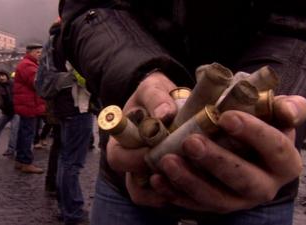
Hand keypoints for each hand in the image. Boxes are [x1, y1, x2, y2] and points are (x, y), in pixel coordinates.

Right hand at [107, 72, 177, 206]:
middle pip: (133, 181)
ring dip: (164, 189)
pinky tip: (187, 187)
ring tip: (186, 180)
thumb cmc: (156, 96)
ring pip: (144, 193)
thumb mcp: (153, 89)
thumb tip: (165, 113)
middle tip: (181, 164)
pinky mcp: (158, 182)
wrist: (166, 103)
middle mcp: (127, 160)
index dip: (136, 158)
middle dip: (156, 174)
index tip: (159, 149)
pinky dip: (170, 196)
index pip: (119, 157)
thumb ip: (156, 98)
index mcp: (119, 139)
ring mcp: (141, 173)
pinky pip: (158, 198)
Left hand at [149, 95, 305, 212]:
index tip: (225, 117)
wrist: (239, 144)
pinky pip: (193, 204)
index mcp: (283, 160)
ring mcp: (237, 200)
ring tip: (166, 160)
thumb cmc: (255, 122)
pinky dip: (174, 193)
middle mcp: (263, 185)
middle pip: (244, 179)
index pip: (275, 147)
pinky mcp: (213, 206)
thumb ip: (281, 106)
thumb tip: (287, 110)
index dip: (253, 133)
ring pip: (215, 198)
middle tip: (191, 142)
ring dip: (189, 180)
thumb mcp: (271, 110)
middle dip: (217, 161)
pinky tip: (157, 178)